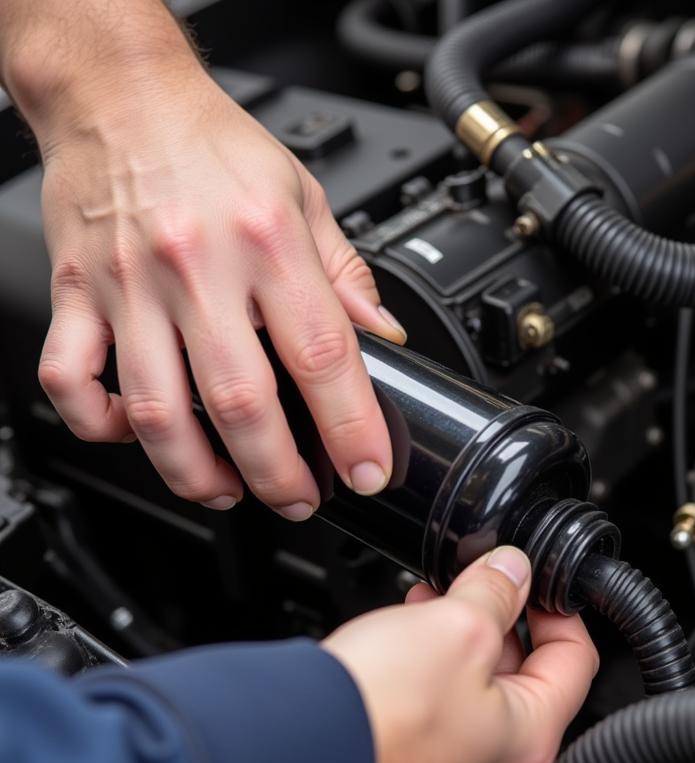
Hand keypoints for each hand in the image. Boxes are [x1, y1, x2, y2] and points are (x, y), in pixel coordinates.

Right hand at [16, 19, 404, 518]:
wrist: (120, 93)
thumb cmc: (213, 145)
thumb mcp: (304, 197)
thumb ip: (346, 273)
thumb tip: (386, 337)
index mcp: (267, 243)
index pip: (322, 355)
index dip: (350, 427)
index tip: (367, 470)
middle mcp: (196, 267)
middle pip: (240, 402)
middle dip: (277, 472)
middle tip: (298, 499)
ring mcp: (128, 286)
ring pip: (155, 409)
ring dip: (195, 472)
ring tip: (227, 492)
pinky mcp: (76, 294)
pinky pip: (69, 378)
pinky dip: (99, 424)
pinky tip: (135, 437)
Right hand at [321, 547, 599, 762]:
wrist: (294, 757)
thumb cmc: (379, 712)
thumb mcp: (456, 625)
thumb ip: (496, 592)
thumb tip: (512, 571)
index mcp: (530, 739)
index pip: (575, 662)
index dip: (559, 610)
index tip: (538, 583)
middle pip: (522, 678)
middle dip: (498, 621)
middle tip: (476, 586)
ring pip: (473, 695)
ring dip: (457, 642)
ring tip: (429, 605)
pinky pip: (433, 716)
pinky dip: (426, 674)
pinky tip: (400, 643)